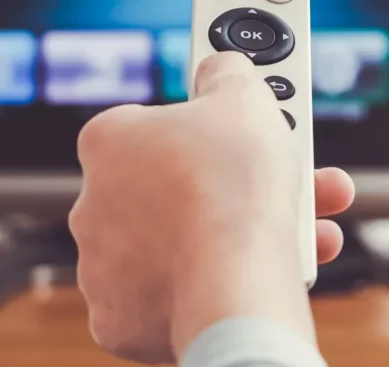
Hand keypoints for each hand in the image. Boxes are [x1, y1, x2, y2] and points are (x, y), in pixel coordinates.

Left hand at [70, 51, 354, 364]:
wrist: (234, 282)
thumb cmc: (233, 186)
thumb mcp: (243, 95)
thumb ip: (227, 72)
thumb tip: (220, 67)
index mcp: (108, 143)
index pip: (155, 124)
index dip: (207, 126)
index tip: (239, 128)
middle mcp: (93, 204)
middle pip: (172, 189)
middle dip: (230, 186)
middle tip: (284, 182)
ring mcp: (101, 268)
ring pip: (176, 246)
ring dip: (228, 237)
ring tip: (295, 235)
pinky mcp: (119, 321)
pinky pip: (168, 299)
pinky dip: (207, 289)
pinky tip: (249, 276)